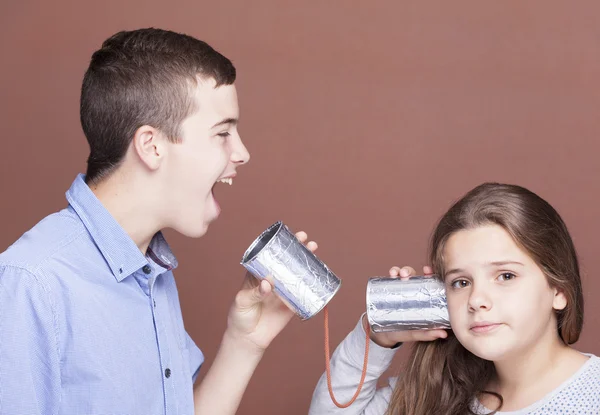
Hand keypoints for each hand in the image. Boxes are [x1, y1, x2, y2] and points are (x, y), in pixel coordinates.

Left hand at [225, 231, 317, 353]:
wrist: (248, 339)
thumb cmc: (240, 316)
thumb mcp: (242, 301)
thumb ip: (254, 293)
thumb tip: (268, 284)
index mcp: (258, 273)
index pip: (269, 254)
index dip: (278, 244)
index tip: (287, 236)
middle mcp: (272, 278)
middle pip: (286, 259)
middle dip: (296, 247)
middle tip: (305, 240)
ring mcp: (283, 290)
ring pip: (296, 272)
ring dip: (306, 260)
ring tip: (313, 250)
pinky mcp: (292, 303)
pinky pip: (303, 292)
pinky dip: (311, 283)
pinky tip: (319, 274)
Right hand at [365, 265, 448, 347]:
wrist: (383, 335)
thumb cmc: (403, 332)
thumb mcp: (415, 333)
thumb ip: (427, 333)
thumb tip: (443, 334)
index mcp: (422, 298)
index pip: (428, 283)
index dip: (429, 274)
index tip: (427, 271)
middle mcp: (413, 290)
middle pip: (415, 276)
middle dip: (411, 271)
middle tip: (407, 275)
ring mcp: (401, 289)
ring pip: (403, 274)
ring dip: (401, 270)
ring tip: (398, 274)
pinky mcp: (390, 289)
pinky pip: (391, 278)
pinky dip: (393, 272)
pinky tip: (392, 273)